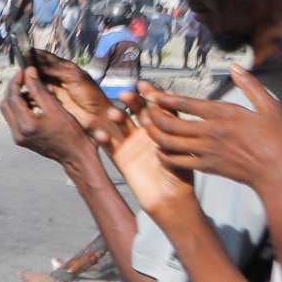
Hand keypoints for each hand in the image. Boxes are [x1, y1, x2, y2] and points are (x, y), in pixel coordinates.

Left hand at [0, 68, 97, 168]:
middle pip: (5, 104)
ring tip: (29, 89)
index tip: (23, 71)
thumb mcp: (56, 107)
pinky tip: (31, 102)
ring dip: (15, 99)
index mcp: (26, 125)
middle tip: (23, 78)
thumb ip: (39, 89)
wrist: (76, 156)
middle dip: (12, 89)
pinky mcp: (21, 140)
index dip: (16, 81)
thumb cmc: (71, 132)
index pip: (13, 97)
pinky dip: (19, 109)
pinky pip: (14, 120)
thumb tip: (29, 72)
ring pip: (8, 112)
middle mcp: (18, 133)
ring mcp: (18, 138)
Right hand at [29, 51, 128, 147]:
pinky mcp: (49, 103)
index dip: (36, 55)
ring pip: (35, 82)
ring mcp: (53, 90)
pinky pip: (35, 96)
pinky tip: (22, 94)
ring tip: (17, 80)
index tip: (24, 53)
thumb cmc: (91, 96)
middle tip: (19, 68)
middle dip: (29, 68)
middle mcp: (57, 78)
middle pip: (39, 70)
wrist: (98, 117)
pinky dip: (28, 95)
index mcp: (66, 68)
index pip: (47, 58)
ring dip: (27, 81)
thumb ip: (56, 69)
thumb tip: (37, 64)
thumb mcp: (75, 77)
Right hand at [110, 102, 196, 221]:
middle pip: (136, 110)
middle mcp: (146, 132)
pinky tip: (101, 135)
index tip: (143, 83)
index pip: (154, 104)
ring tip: (115, 114)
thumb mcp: (181, 144)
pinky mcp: (119, 157)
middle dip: (131, 100)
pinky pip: (108, 144)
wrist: (170, 198)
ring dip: (116, 116)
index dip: (148, 92)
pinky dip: (102, 138)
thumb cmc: (181, 173)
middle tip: (126, 94)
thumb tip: (167, 99)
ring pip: (120, 123)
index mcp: (163, 127)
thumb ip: (173, 124)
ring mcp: (131, 143)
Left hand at [136, 68, 281, 190]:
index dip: (165, 98)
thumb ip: (251, 85)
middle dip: (152, 114)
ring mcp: (207, 151)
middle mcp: (212, 132)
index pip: (187, 103)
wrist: (280, 173)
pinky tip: (160, 149)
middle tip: (144, 108)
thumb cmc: (279, 139)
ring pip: (168, 142)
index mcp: (225, 114)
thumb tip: (236, 67)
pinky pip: (176, 161)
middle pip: (170, 123)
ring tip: (146, 126)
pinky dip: (163, 154)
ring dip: (153, 133)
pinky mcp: (206, 167)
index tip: (153, 93)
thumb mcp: (270, 107)